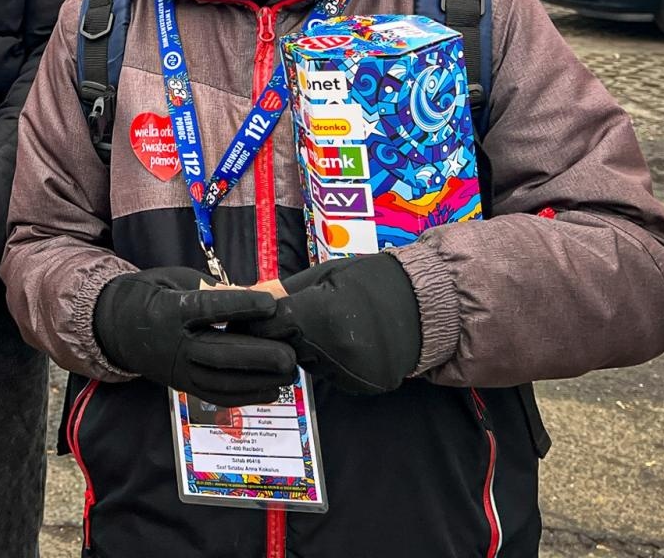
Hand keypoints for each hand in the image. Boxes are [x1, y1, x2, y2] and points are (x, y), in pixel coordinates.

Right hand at [92, 267, 295, 406]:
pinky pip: (217, 395)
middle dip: (258, 355)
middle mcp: (173, 345)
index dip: (241, 306)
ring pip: (221, 381)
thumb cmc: (150, 295)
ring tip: (288, 373)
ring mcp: (178, 370)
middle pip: (219, 353)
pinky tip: (271, 390)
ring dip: (258, 380)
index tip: (271, 304)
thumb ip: (209, 288)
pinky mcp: (184, 386)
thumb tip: (249, 295)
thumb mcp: (174, 279)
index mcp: (169, 311)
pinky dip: (246, 396)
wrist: (115, 328)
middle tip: (290, 353)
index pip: (208, 308)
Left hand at [236, 253, 421, 394]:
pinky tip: (346, 343)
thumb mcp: (325, 275)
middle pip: (285, 349)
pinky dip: (330, 361)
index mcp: (320, 318)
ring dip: (307, 349)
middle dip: (283, 335)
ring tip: (331, 326)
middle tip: (301, 317)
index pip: (269, 328)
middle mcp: (334, 352)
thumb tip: (239, 296)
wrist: (424, 304)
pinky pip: (330, 375)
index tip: (254, 317)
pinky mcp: (363, 386)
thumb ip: (283, 293)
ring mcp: (351, 374)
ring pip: (307, 364)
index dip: (258, 322)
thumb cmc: (370, 281)